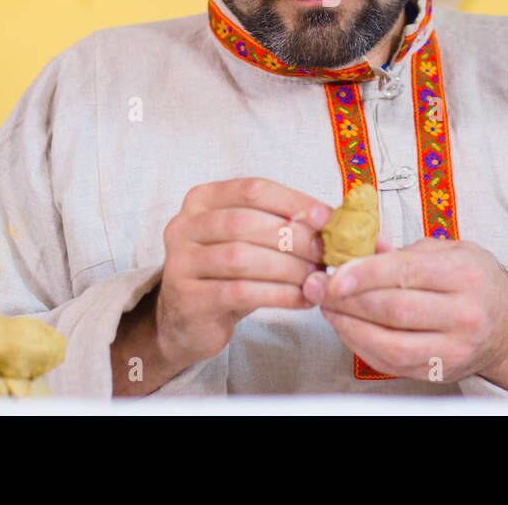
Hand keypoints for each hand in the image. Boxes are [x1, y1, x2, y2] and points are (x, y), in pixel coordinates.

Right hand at [152, 177, 331, 375]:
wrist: (188, 319)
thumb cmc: (226, 273)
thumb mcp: (248, 239)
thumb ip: (277, 223)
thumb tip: (327, 218)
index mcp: (202, 199)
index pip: (252, 189)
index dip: (293, 201)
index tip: (325, 218)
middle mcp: (184, 225)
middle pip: (245, 222)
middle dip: (293, 237)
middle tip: (324, 253)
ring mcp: (181, 262)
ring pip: (241, 257)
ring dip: (287, 268)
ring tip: (315, 278)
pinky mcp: (189, 299)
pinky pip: (240, 292)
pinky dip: (278, 295)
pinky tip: (301, 298)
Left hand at [302, 237, 507, 383]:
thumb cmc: (474, 280)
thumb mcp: (449, 250)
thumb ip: (403, 249)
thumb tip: (358, 243)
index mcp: (464, 275)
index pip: (406, 273)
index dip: (364, 274)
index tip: (333, 273)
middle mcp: (464, 315)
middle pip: (394, 310)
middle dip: (348, 300)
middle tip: (317, 287)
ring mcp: (454, 349)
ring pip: (390, 344)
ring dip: (349, 326)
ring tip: (327, 308)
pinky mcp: (442, 372)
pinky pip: (392, 364)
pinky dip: (362, 346)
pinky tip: (346, 328)